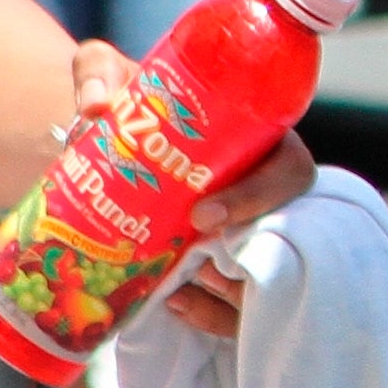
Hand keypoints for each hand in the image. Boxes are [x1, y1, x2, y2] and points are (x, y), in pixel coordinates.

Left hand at [64, 45, 318, 340]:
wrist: (103, 149)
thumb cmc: (124, 107)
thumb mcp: (112, 74)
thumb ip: (98, 74)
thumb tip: (100, 109)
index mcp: (259, 145)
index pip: (289, 172)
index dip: (262, 195)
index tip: (204, 214)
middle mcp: (261, 194)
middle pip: (284, 235)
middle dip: (244, 256)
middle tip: (191, 259)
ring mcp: (244, 237)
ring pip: (260, 279)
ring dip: (223, 293)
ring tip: (174, 288)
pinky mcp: (221, 273)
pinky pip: (233, 309)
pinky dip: (206, 313)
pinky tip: (170, 302)